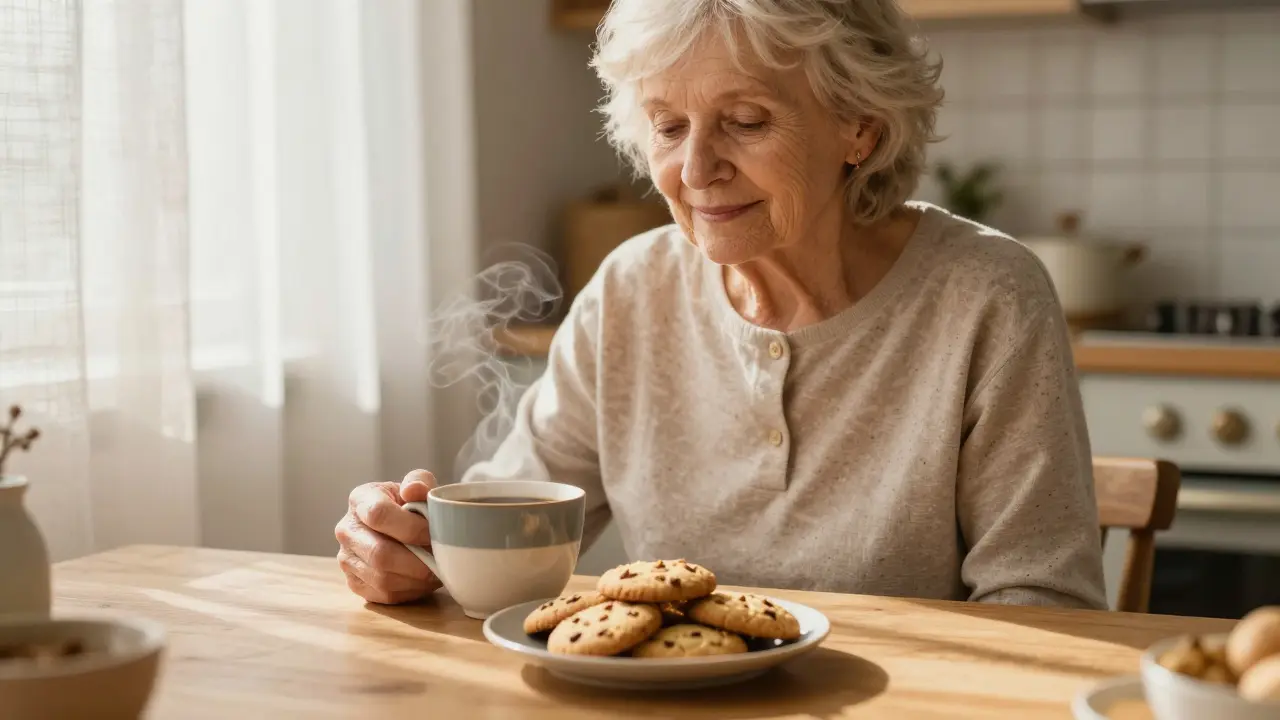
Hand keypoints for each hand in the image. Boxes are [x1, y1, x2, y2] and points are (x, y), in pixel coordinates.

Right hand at [335, 469, 442, 603]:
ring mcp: (347, 559)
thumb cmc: (410, 504)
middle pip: (379, 553)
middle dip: (416, 560)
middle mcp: (346, 530)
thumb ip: (420, 481)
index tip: (433, 532)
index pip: (377, 515)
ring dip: (415, 578)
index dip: (410, 527)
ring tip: (434, 569)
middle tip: (439, 558)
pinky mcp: (354, 583)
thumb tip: (414, 490)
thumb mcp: (418, 484)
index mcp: (360, 500)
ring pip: (382, 578)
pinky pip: (383, 594)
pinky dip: (409, 590)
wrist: (400, 526)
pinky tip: (422, 580)